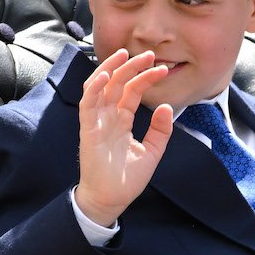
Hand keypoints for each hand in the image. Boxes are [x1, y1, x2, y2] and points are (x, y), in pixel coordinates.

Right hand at [74, 49, 173, 226]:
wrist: (111, 200)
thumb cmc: (127, 179)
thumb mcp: (152, 151)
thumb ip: (161, 130)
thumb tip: (166, 107)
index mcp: (122, 120)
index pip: (132, 91)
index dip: (145, 78)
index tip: (162, 69)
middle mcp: (108, 117)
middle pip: (117, 84)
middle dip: (131, 66)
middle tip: (148, 54)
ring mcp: (96, 122)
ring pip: (99, 87)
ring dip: (111, 69)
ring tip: (125, 55)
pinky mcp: (87, 130)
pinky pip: (88, 104)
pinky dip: (95, 88)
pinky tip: (108, 75)